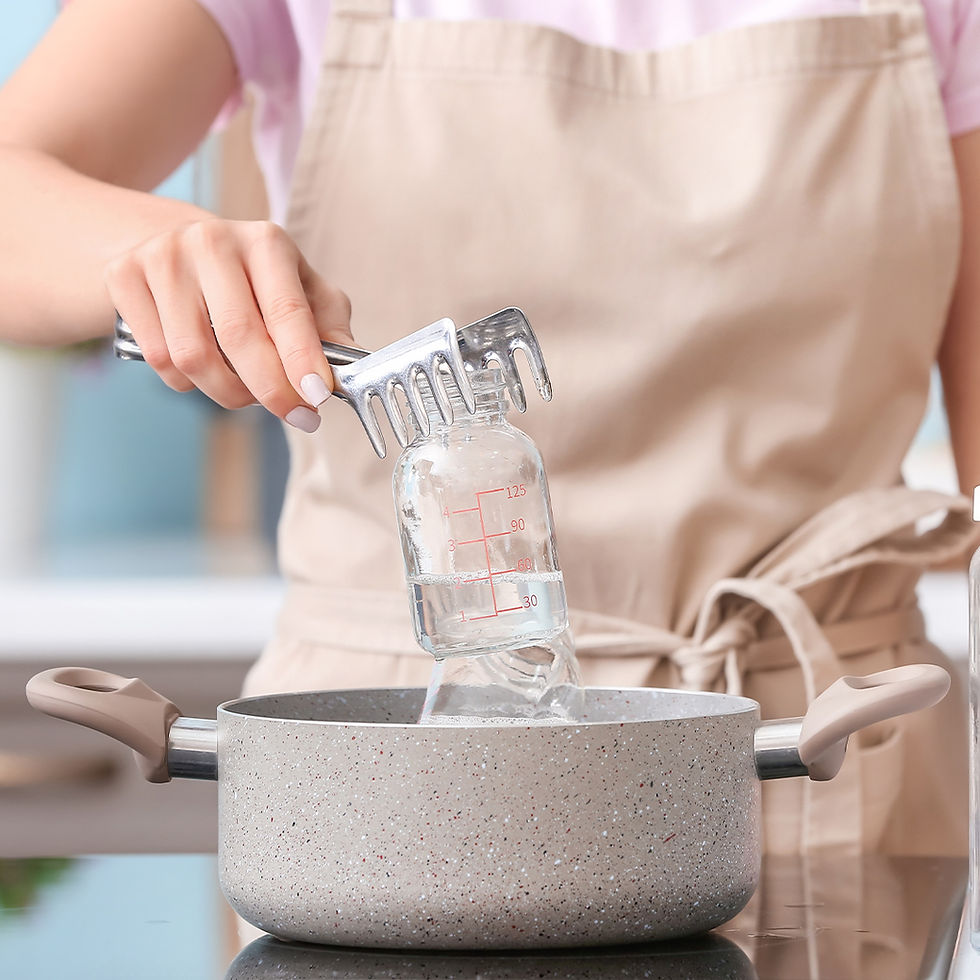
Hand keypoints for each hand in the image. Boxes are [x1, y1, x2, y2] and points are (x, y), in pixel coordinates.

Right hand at [103, 218, 353, 431]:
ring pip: (193, 357)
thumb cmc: (256, 281)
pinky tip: (208, 370)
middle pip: (237, 337)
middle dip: (271, 390)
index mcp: (265, 241)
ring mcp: (162, 256)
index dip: (301, 359)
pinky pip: (159, 359)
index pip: (286, 309)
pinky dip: (189, 383)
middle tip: (295, 415)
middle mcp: (211, 240)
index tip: (315, 397)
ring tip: (251, 392)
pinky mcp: (123, 277)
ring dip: (229, 393)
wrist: (183, 250)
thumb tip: (347, 366)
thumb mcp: (303, 291)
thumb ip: (329, 326)